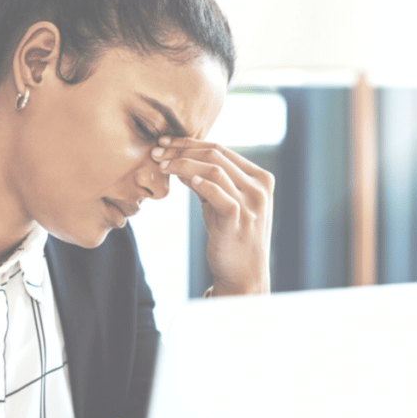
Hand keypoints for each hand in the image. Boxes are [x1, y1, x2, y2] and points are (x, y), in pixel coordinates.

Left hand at [152, 136, 274, 295]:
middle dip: (182, 149)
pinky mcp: (238, 218)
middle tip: (156, 150)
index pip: (222, 149)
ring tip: (160, 165)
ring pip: (213, 169)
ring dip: (182, 163)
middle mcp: (259, 187)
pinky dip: (199, 182)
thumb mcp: (222, 204)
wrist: (244, 275)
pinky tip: (180, 178)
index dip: (190, 143)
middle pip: (216, 154)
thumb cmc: (232, 238)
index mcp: (260, 178)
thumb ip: (209, 181)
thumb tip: (181, 159)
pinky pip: (217, 192)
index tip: (165, 142)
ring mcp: (251, 203)